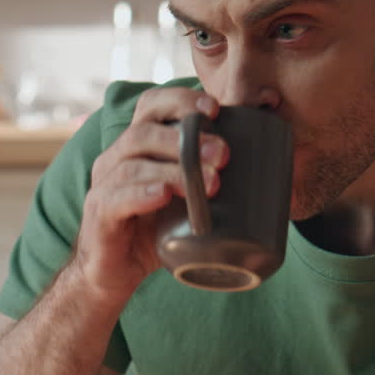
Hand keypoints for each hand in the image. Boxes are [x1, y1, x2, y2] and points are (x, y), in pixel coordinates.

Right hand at [72, 88, 228, 307]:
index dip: (181, 100)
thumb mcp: (186, 199)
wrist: (115, 274)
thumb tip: (276, 167)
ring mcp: (103, 185)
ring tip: (211, 183)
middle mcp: (116, 158)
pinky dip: (142, 194)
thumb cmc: (155, 231)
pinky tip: (164, 196)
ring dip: (176, 170)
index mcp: (137, 145)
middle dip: (188, 138)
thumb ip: (212, 177)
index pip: (152, 105)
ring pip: (135, 165)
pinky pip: (116, 198)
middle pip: (145, 131)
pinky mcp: (98, 214)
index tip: (216, 108)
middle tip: (225, 154)